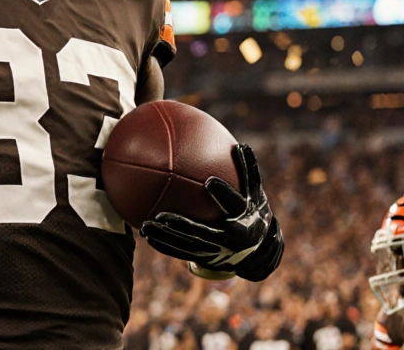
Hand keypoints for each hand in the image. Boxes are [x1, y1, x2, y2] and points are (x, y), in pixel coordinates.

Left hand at [140, 144, 283, 281]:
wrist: (258, 251)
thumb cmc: (253, 213)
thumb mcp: (256, 194)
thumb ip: (249, 170)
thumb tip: (241, 145)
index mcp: (243, 217)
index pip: (233, 204)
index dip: (222, 193)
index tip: (208, 181)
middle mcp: (229, 236)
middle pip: (202, 232)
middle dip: (182, 226)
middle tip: (161, 216)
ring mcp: (217, 250)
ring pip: (187, 245)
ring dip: (166, 237)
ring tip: (145, 227)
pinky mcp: (206, 257)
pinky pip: (182, 252)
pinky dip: (165, 245)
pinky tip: (147, 236)